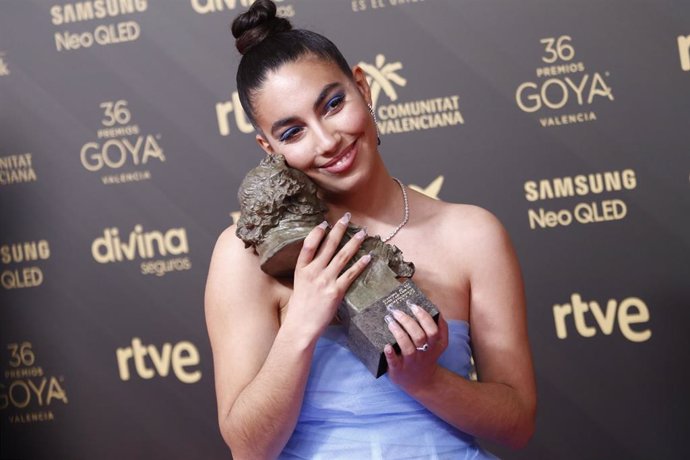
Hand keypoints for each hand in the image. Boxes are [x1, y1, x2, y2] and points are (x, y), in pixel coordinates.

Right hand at [283, 213, 370, 337]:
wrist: (301, 327)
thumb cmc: (300, 308)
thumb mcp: (299, 285)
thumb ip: (309, 272)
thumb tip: (322, 260)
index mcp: (301, 270)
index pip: (308, 245)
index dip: (317, 233)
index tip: (325, 223)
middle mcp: (313, 272)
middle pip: (328, 246)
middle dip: (339, 230)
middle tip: (347, 218)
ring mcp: (324, 281)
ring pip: (342, 257)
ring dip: (353, 243)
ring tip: (363, 234)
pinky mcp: (335, 292)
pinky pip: (350, 274)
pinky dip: (360, 265)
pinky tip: (368, 257)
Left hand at [384, 305, 448, 391]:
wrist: (421, 383)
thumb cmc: (426, 356)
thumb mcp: (438, 344)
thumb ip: (440, 328)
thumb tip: (434, 307)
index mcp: (435, 346)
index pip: (434, 330)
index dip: (424, 317)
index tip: (413, 305)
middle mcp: (424, 354)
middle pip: (420, 336)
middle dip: (408, 321)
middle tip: (396, 311)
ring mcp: (411, 362)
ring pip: (408, 348)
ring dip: (399, 333)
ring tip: (390, 321)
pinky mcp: (398, 370)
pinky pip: (394, 362)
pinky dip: (390, 354)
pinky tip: (386, 346)